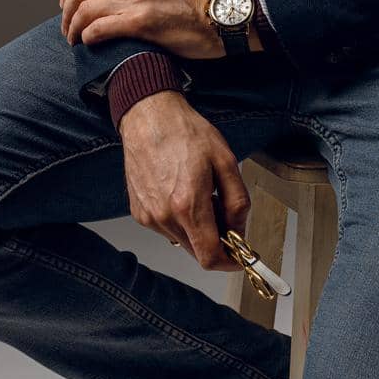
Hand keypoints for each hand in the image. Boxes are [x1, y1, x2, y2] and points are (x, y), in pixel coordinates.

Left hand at [59, 0, 223, 58]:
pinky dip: (89, 37)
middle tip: (67, 27)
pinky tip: (89, 43)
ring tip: (75, 39)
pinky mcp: (142, 23)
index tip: (68, 3)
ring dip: (74, 28)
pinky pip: (101, 28)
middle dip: (66, 11)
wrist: (226, 14)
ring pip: (86, 10)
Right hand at [118, 90, 250, 270]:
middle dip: (215, 239)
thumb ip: (237, 201)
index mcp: (188, 205)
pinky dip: (178, 219)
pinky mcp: (139, 212)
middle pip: (196, 251)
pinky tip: (180, 191)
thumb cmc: (184, 132)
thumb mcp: (225, 161)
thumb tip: (239, 229)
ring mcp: (149, 216)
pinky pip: (166, 228)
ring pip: (181, 240)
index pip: (210, 257)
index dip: (229, 262)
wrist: (149, 116)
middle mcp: (164, 216)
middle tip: (222, 210)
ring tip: (199, 193)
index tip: (239, 257)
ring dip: (196, 228)